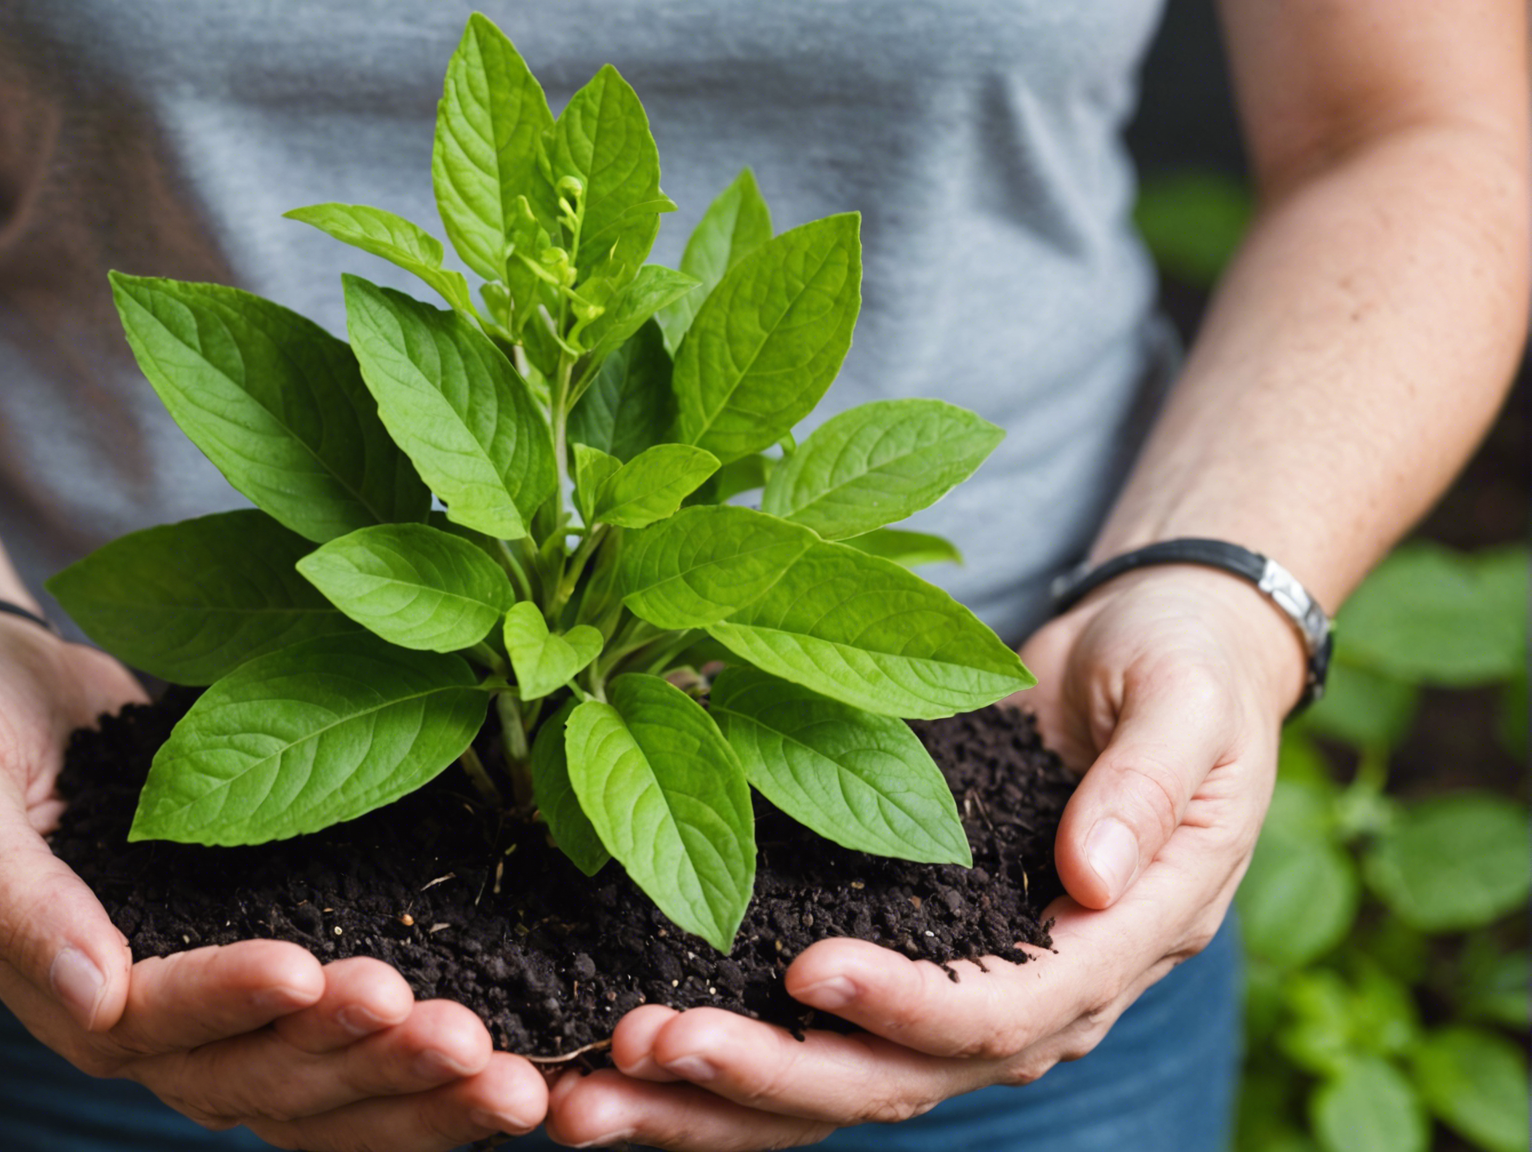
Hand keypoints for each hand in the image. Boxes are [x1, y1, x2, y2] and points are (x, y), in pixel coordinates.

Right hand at [0, 602, 546, 1147]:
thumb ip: (5, 884)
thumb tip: (89, 994)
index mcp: (59, 986)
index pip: (154, 1025)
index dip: (233, 1005)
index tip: (318, 971)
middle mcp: (141, 1017)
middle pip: (258, 1082)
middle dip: (362, 1069)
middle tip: (469, 1045)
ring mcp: (209, 1000)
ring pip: (316, 1082)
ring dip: (410, 1086)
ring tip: (511, 1073)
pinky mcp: (261, 959)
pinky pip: (342, 1031)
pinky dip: (415, 1055)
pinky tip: (506, 1054)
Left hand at [545, 566, 1302, 1148]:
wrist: (1149, 669)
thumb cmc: (1179, 676)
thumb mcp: (1190, 708)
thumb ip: (1150, 786)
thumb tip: (1094, 878)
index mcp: (1109, 949)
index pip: (1003, 1012)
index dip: (909, 1005)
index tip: (810, 969)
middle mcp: (1028, 1005)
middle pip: (891, 1078)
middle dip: (766, 1075)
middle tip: (648, 1046)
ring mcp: (950, 1001)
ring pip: (825, 1086)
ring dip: (706, 1102)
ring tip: (588, 1098)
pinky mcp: (889, 974)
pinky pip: (798, 1040)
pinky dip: (706, 1068)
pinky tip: (611, 1068)